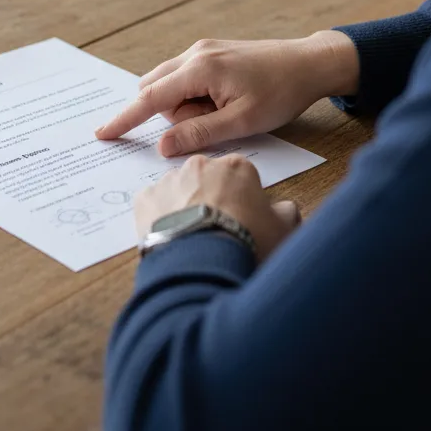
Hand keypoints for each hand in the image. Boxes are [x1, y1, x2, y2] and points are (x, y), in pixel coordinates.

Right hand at [95, 31, 358, 156]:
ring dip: (187, 107)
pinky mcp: (211, 52)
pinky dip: (195, 97)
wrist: (309, 63)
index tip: (103, 134)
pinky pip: (186, 79)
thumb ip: (200, 133)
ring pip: (171, 86)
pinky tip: (225, 102)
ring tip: (226, 112)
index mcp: (200, 68)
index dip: (125, 119)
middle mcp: (195, 53)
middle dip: (175, 115)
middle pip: (158, 92)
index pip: (150, 98)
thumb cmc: (281, 93)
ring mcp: (202, 49)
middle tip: (216, 122)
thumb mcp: (243, 122)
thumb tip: (162, 147)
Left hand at [134, 154, 300, 261]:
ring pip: (178, 191)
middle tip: (217, 230)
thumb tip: (285, 210)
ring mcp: (170, 181)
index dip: (243, 200)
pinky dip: (159, 219)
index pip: (240, 177)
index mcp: (235, 167)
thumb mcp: (283, 231)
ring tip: (192, 240)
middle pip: (206, 180)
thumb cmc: (247, 244)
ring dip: (183, 208)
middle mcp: (200, 166)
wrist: (204, 265)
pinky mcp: (145, 199)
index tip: (243, 220)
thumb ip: (286, 213)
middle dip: (211, 198)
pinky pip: (153, 206)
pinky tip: (170, 240)